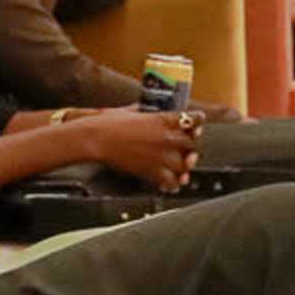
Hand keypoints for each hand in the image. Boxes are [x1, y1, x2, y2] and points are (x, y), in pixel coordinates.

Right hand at [75, 108, 203, 190]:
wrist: (96, 139)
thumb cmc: (109, 122)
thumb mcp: (132, 110)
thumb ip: (145, 112)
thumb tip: (146, 110)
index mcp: (164, 119)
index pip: (194, 119)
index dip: (198, 123)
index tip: (197, 126)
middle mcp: (168, 138)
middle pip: (193, 145)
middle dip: (190, 148)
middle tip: (185, 150)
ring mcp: (162, 156)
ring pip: (186, 166)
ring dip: (184, 167)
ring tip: (180, 169)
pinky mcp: (153, 172)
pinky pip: (172, 182)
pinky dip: (172, 184)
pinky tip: (170, 182)